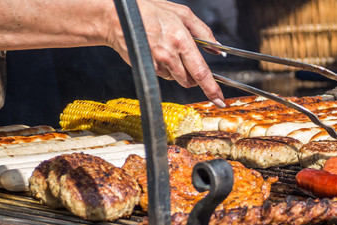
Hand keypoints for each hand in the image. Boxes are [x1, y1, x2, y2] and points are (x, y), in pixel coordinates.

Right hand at [106, 0, 224, 106]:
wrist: (118, 17)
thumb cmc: (149, 11)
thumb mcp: (182, 14)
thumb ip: (203, 31)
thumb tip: (218, 49)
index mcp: (181, 40)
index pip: (201, 72)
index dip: (211, 88)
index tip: (219, 100)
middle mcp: (169, 56)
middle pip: (190, 81)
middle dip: (194, 77)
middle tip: (190, 61)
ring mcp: (157, 64)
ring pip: (177, 79)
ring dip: (179, 71)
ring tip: (170, 50)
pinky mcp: (147, 69)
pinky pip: (163, 75)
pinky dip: (166, 68)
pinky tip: (159, 52)